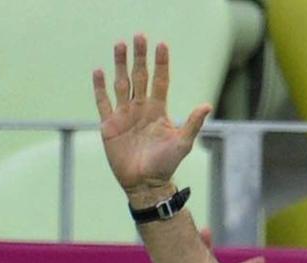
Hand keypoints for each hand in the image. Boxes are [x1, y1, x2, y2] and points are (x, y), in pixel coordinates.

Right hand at [94, 33, 210, 206]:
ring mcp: (124, 115)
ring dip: (120, 64)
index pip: (160, 80)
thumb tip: (207, 104)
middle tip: (139, 36)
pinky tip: (99, 71)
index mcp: (158, 109)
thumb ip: (193, 123)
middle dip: (139, 56)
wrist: (145, 183)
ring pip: (121, 83)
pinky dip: (100, 88)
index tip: (162, 45)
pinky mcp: (110, 126)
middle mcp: (141, 108)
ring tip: (120, 44)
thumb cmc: (166, 164)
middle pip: (140, 76)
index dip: (161, 63)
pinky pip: (103, 102)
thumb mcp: (183, 143)